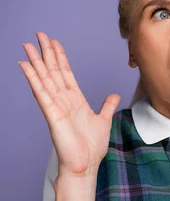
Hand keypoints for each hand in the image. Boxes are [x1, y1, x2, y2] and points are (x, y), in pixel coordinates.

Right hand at [18, 32, 120, 177]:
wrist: (85, 166)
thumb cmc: (91, 148)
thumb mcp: (103, 121)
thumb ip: (107, 106)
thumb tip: (114, 96)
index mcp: (75, 100)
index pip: (65, 73)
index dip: (60, 57)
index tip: (54, 42)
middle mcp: (63, 100)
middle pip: (52, 71)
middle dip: (46, 52)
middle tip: (38, 35)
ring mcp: (56, 105)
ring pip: (44, 78)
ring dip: (36, 61)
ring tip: (27, 45)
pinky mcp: (51, 113)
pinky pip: (40, 92)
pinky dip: (32, 78)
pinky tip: (25, 65)